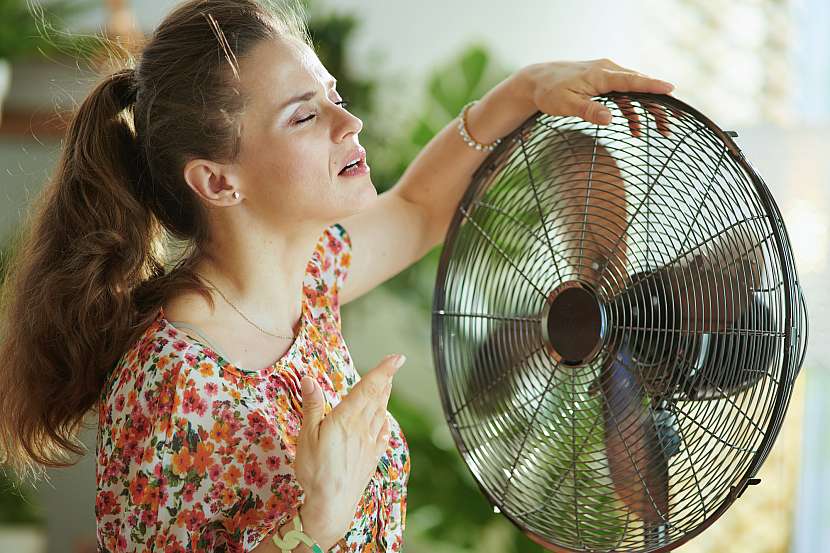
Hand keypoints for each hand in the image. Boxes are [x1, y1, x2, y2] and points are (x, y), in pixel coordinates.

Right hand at [293, 353, 404, 548]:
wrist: (332, 506)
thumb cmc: (315, 471)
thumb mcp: (306, 436)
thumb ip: (312, 406)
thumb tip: (310, 379)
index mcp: (346, 419)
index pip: (368, 388)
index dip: (383, 371)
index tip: (396, 358)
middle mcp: (362, 428)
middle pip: (377, 398)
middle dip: (385, 380)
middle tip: (394, 366)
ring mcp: (369, 444)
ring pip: (381, 414)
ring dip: (385, 397)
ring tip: (388, 386)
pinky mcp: (371, 458)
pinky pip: (382, 435)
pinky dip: (385, 423)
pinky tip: (385, 421)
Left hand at [515, 58, 675, 136]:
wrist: (537, 80)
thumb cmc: (549, 92)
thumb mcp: (566, 104)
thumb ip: (589, 111)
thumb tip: (610, 119)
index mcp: (601, 74)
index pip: (631, 80)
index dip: (652, 85)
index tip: (671, 89)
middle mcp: (608, 71)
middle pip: (639, 87)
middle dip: (658, 104)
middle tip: (672, 123)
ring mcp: (606, 76)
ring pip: (634, 92)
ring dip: (647, 111)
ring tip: (661, 131)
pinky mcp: (603, 84)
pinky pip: (623, 97)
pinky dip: (630, 112)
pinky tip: (635, 131)